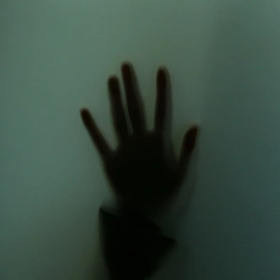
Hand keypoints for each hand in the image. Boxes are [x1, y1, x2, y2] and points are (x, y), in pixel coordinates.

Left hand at [81, 62, 198, 215]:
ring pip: (118, 119)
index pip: (162, 110)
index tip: (160, 70)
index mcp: (158, 143)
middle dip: (131, 85)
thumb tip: (194, 126)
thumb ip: (187, 149)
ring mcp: (122, 149)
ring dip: (114, 98)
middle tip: (125, 65)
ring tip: (111, 79)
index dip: (161, 90)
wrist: (142, 214)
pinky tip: (85, 111)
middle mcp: (139, 140)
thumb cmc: (164, 193)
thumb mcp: (182, 173)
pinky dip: (92, 127)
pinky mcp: (109, 160)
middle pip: (135, 108)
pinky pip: (99, 141)